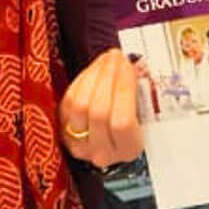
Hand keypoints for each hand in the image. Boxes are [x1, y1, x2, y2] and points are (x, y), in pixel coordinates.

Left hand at [58, 48, 143, 166]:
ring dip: (95, 75)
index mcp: (128, 149)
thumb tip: (134, 64)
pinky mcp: (63, 130)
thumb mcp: (145, 112)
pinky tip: (95, 69)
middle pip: (99, 112)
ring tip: (108, 59)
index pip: (122, 123)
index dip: (124, 90)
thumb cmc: (135, 123)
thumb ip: (140, 92)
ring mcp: (79, 143)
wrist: (110, 138)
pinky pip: (69, 100)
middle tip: (117, 57)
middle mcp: (102, 152)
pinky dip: (83, 80)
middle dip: (109, 76)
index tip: (129, 65)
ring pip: (80, 104)